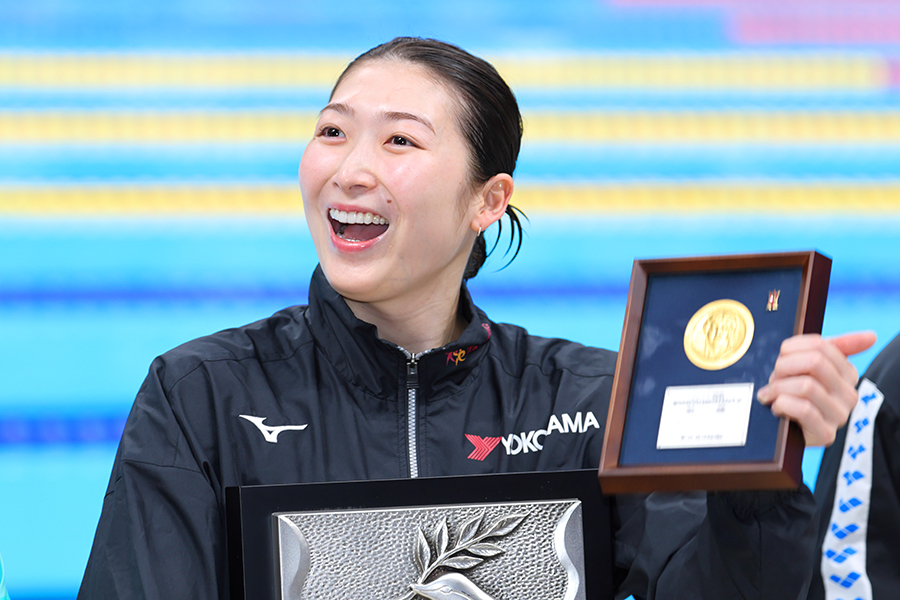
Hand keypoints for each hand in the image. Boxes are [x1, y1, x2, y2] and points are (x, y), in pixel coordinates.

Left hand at [756, 332, 876, 446]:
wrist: (786, 428)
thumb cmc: (795, 392)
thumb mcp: (809, 366)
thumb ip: (832, 347)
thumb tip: (872, 336)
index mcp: (848, 373)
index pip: (820, 345)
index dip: (791, 349)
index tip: (782, 358)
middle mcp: (849, 394)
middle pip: (814, 363)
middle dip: (784, 367)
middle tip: (774, 377)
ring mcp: (840, 415)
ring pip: (807, 386)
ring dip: (779, 387)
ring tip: (773, 394)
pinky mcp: (826, 434)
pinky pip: (803, 409)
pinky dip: (782, 404)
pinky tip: (777, 407)